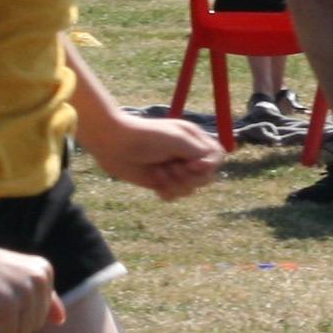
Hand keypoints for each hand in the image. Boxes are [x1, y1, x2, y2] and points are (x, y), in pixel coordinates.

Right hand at [0, 239, 64, 332]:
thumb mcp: (19, 279)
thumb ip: (44, 298)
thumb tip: (62, 320)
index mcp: (45, 271)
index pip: (42, 314)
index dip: (19, 308)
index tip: (3, 287)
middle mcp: (40, 280)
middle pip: (35, 325)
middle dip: (13, 319)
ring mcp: (26, 292)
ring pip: (22, 332)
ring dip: (3, 324)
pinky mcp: (9, 305)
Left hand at [82, 102, 221, 200]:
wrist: (115, 144)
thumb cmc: (147, 137)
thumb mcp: (177, 140)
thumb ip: (200, 152)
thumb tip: (211, 167)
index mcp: (194, 140)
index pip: (217, 156)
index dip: (209, 164)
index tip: (193, 164)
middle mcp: (187, 155)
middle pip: (206, 177)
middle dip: (189, 177)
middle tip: (172, 167)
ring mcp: (175, 169)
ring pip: (190, 189)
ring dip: (175, 184)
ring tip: (159, 173)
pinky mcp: (162, 182)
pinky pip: (175, 196)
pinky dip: (166, 191)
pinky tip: (154, 181)